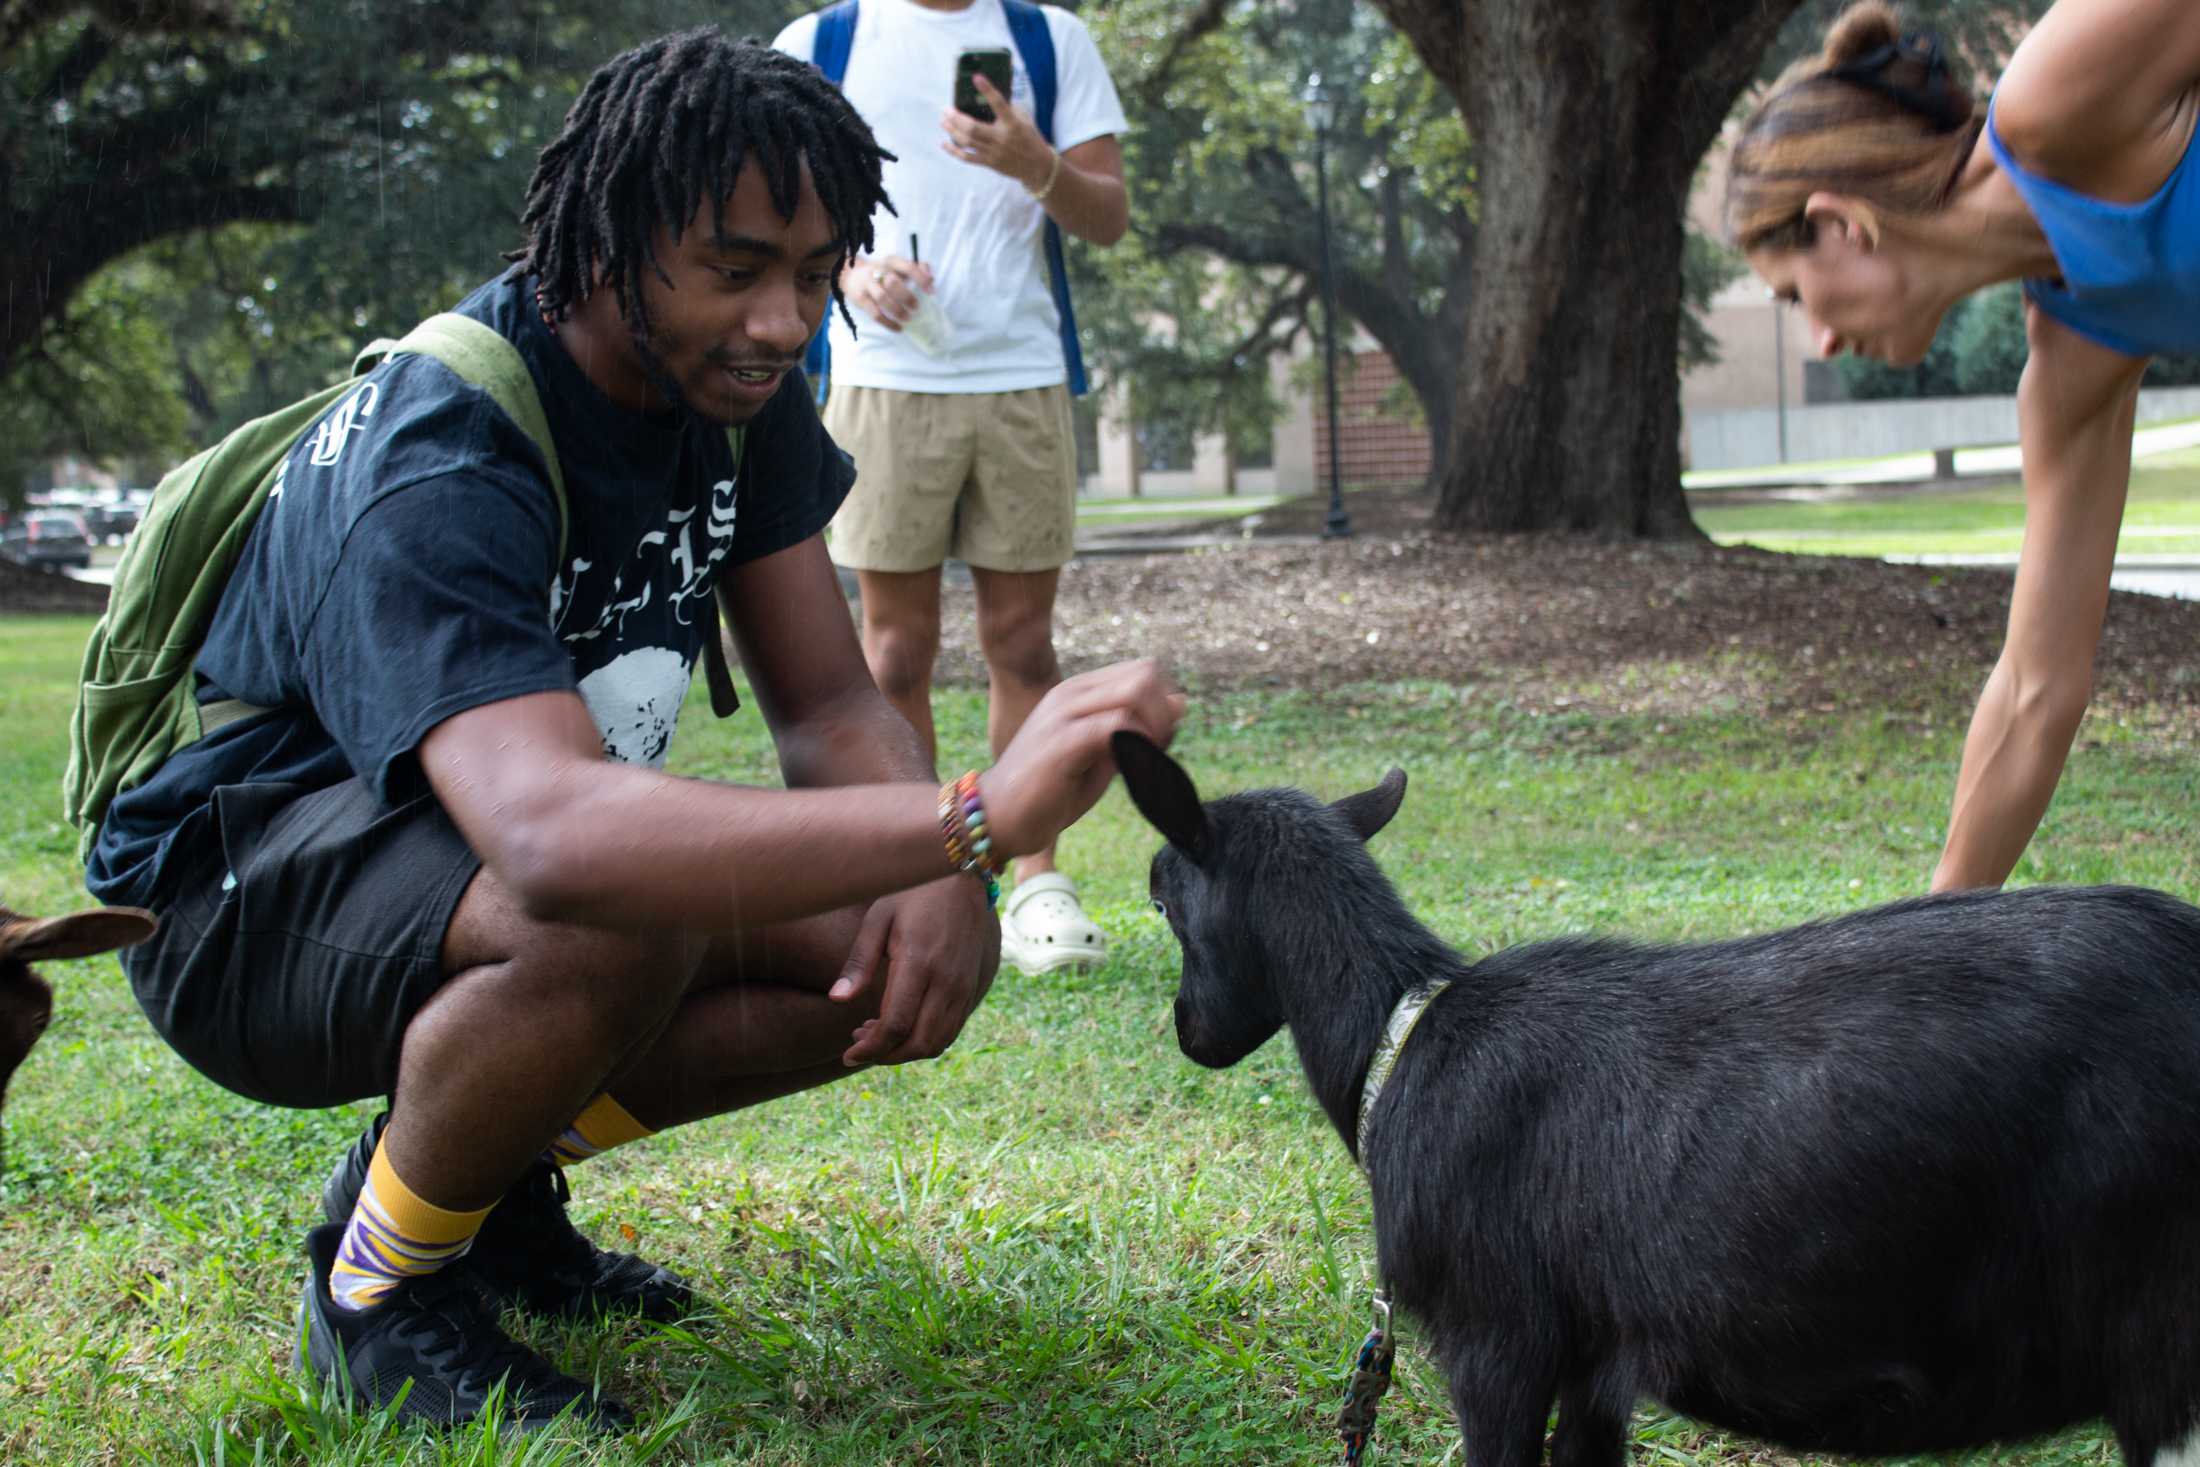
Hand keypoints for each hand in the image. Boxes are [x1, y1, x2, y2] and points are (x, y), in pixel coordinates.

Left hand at [831, 874, 998, 1065]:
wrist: (963, 877)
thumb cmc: (914, 894)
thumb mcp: (879, 918)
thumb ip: (859, 961)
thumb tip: (837, 1000)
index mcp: (919, 963)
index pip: (895, 1025)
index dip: (870, 1048)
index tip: (848, 1053)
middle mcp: (947, 981)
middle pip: (919, 1043)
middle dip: (886, 1056)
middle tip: (858, 1046)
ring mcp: (963, 986)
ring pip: (938, 1042)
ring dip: (906, 1051)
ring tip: (877, 1036)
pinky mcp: (972, 987)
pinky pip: (952, 1029)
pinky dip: (926, 1040)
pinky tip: (903, 1025)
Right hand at [844, 255, 935, 331]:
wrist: (850, 275)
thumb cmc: (882, 272)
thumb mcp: (897, 267)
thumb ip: (917, 269)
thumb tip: (932, 279)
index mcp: (891, 262)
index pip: (907, 267)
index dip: (921, 279)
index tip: (931, 292)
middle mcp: (878, 270)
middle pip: (892, 282)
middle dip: (906, 296)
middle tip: (916, 307)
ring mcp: (867, 284)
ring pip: (882, 298)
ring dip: (897, 310)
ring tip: (907, 319)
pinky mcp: (860, 299)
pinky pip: (874, 313)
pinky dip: (888, 323)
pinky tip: (898, 328)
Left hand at [940, 75, 1055, 190]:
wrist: (1037, 166)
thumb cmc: (1029, 138)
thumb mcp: (1024, 119)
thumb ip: (1009, 108)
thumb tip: (989, 97)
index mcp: (1012, 124)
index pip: (999, 104)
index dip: (988, 90)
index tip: (977, 77)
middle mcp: (1001, 138)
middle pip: (973, 128)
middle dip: (956, 118)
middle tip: (946, 109)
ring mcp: (994, 152)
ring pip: (967, 141)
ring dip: (952, 130)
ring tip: (943, 121)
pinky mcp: (989, 163)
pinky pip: (967, 158)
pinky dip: (954, 151)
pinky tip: (944, 143)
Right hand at [979, 659, 1184, 860]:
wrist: (996, 819)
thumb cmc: (1049, 793)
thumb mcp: (1100, 757)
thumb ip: (1136, 731)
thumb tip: (1181, 703)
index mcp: (1079, 692)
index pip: (1142, 672)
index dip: (1164, 705)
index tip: (1161, 742)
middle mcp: (1071, 693)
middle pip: (1146, 674)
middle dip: (1165, 712)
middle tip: (1160, 751)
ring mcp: (1065, 713)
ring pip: (1136, 692)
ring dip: (1156, 728)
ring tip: (1147, 762)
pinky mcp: (1063, 740)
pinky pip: (1119, 726)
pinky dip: (1139, 745)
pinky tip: (1133, 770)